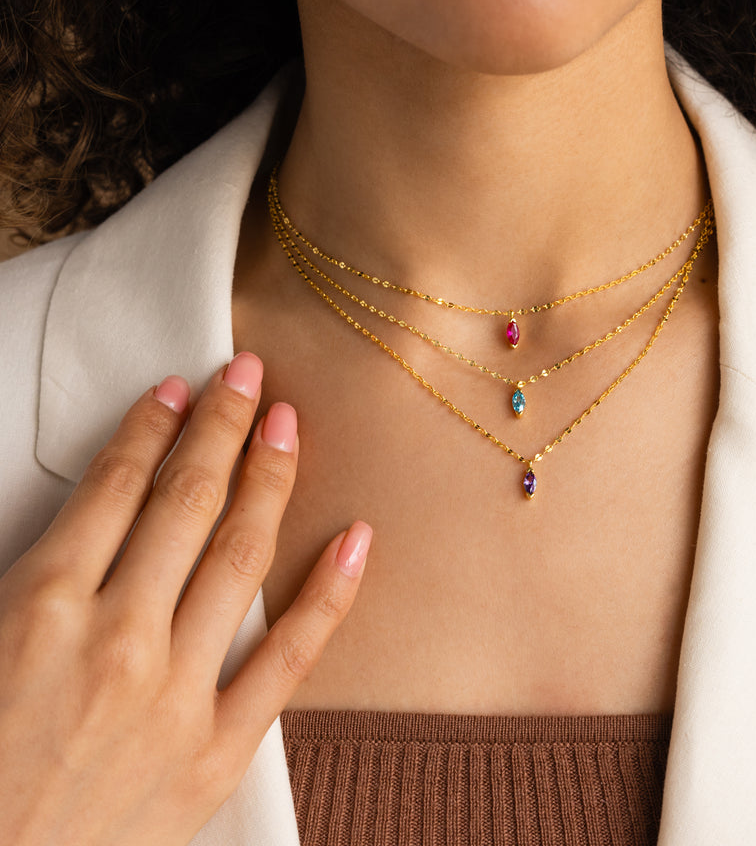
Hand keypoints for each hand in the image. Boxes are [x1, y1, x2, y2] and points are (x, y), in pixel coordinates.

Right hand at [0, 352, 371, 845]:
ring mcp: (174, 694)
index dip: (151, 426)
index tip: (180, 388)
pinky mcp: (215, 750)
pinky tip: (356, 538)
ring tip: (287, 422)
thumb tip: (77, 516)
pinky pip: (288, 657)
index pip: (113, 487)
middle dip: (220, 426)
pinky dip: (329, 593)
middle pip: (185, 501)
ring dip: (268, 478)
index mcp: (39, 610)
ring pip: (240, 556)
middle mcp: (116, 639)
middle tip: (248, 373)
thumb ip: (29, 575)